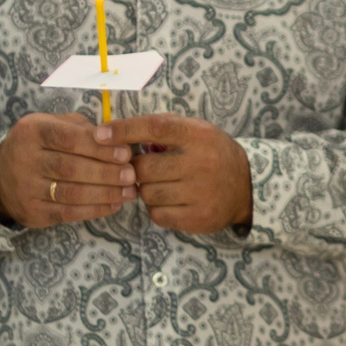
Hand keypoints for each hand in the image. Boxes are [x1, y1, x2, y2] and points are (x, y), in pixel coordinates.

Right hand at [0, 112, 136, 229]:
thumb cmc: (38, 145)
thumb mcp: (52, 125)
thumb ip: (81, 128)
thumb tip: (119, 138)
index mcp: (32, 131)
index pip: (69, 139)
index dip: (100, 147)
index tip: (125, 153)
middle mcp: (24, 159)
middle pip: (71, 168)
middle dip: (106, 173)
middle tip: (132, 175)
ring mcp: (25, 188)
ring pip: (70, 193)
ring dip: (105, 194)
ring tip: (129, 191)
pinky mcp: (32, 212)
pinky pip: (67, 213)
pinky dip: (94, 210)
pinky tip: (114, 205)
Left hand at [109, 114, 253, 235]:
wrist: (246, 186)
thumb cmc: (211, 153)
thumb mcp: (195, 130)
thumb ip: (162, 127)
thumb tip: (118, 132)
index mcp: (198, 135)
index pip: (154, 128)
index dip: (124, 130)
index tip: (99, 134)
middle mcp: (201, 163)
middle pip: (143, 168)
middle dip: (135, 169)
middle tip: (143, 168)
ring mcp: (201, 193)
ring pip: (147, 193)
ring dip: (147, 189)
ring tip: (163, 183)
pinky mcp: (199, 218)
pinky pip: (157, 215)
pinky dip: (157, 208)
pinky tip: (171, 200)